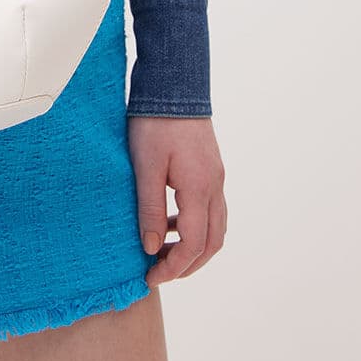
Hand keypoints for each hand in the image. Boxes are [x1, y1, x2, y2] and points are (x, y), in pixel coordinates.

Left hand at [127, 115, 226, 287]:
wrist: (174, 84)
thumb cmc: (155, 122)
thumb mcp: (145, 166)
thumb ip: (150, 209)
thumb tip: (151, 248)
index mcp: (199, 188)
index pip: (193, 245)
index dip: (173, 267)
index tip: (150, 276)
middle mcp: (215, 186)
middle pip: (211, 243)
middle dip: (187, 265)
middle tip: (159, 273)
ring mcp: (216, 176)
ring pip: (215, 228)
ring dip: (193, 247)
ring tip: (162, 251)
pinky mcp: (211, 168)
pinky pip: (210, 209)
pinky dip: (195, 225)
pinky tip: (170, 222)